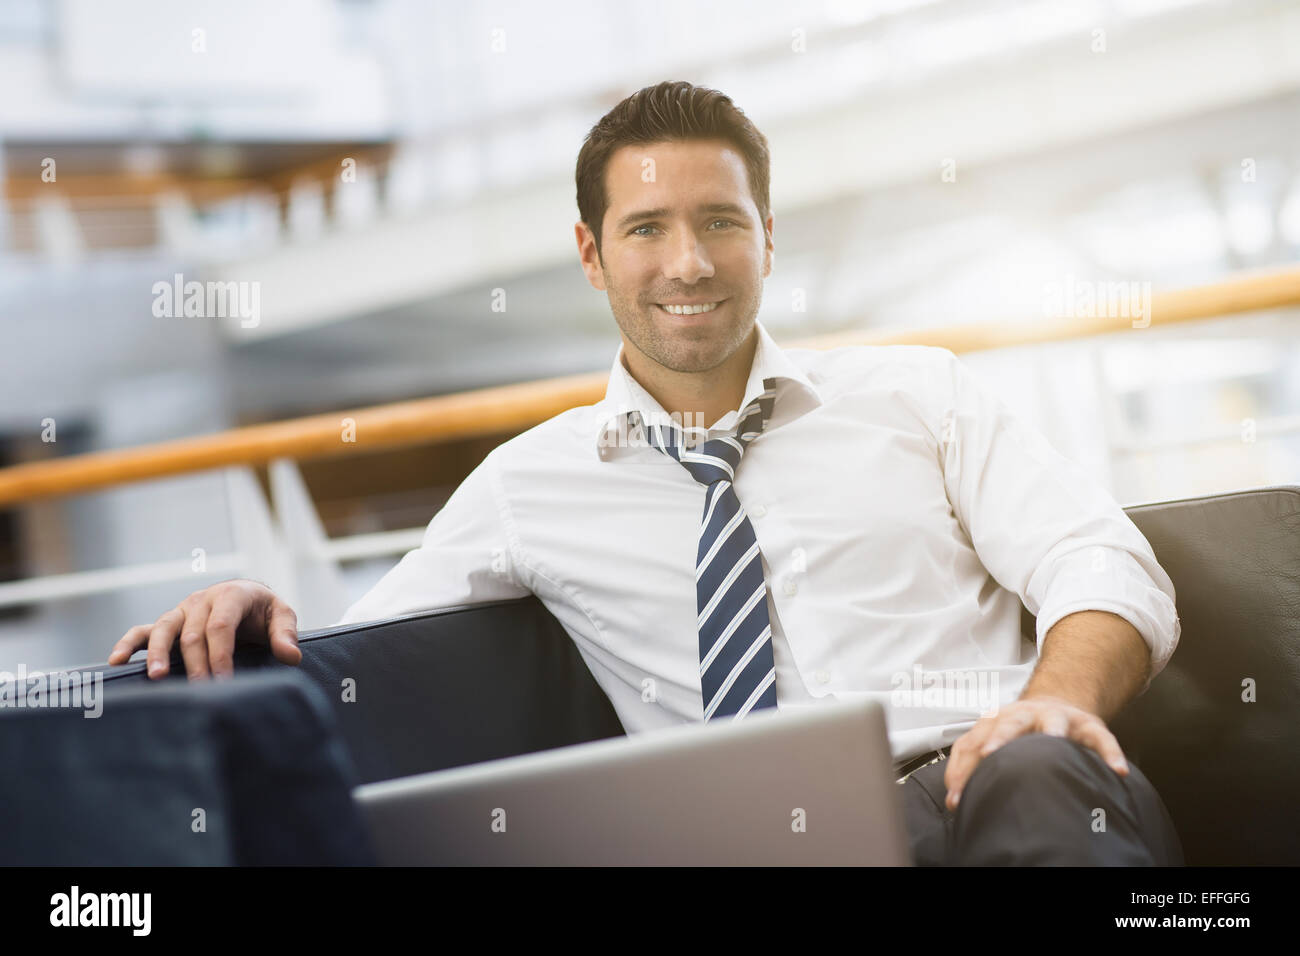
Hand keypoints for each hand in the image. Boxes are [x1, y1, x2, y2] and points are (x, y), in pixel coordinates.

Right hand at [108, 579, 300, 679]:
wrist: (247, 598)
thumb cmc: (264, 611)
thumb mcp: (281, 615)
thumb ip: (285, 633)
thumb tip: (290, 656)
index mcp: (231, 594)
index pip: (221, 626)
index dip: (220, 654)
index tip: (223, 681)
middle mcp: (203, 600)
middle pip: (193, 633)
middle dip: (197, 664)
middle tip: (201, 691)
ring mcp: (182, 610)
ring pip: (165, 629)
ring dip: (160, 654)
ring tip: (158, 677)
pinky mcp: (170, 621)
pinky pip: (144, 631)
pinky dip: (129, 644)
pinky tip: (116, 661)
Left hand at [942, 695, 1128, 811]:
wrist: (1059, 702)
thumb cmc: (1021, 730)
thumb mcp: (994, 740)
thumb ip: (971, 766)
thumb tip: (954, 800)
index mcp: (998, 721)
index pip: (975, 741)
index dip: (964, 767)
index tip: (956, 794)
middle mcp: (1026, 715)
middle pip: (1009, 722)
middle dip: (999, 736)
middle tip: (989, 753)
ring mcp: (1058, 718)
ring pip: (1054, 721)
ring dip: (1053, 731)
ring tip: (1055, 743)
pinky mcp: (1089, 726)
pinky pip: (1102, 739)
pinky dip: (1110, 753)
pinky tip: (1117, 770)